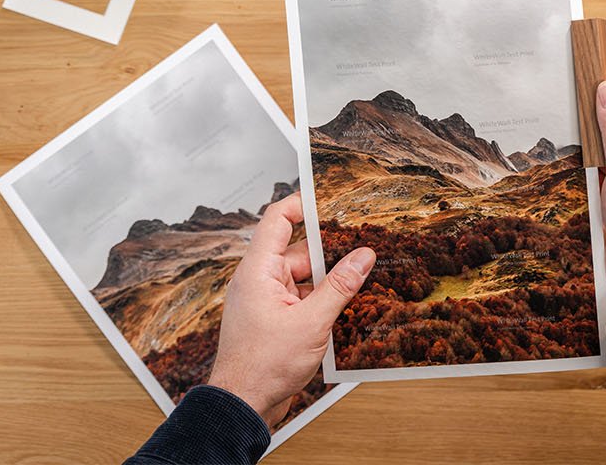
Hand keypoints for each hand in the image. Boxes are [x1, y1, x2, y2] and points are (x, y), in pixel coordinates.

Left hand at [207, 195, 374, 425]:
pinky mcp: (274, 320)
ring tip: (359, 287)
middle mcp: (259, 281)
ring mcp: (266, 300)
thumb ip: (340, 286)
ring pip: (304, 278)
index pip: (278, 219)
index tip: (332, 199)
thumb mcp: (312, 322)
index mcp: (258, 271)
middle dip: (331, 255)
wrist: (242, 407)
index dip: (303, 204)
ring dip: (328, 284)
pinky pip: (302, 299)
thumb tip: (364, 255)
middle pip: (300, 251)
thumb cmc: (263, 367)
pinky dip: (321, 303)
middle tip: (364, 252)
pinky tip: (343, 312)